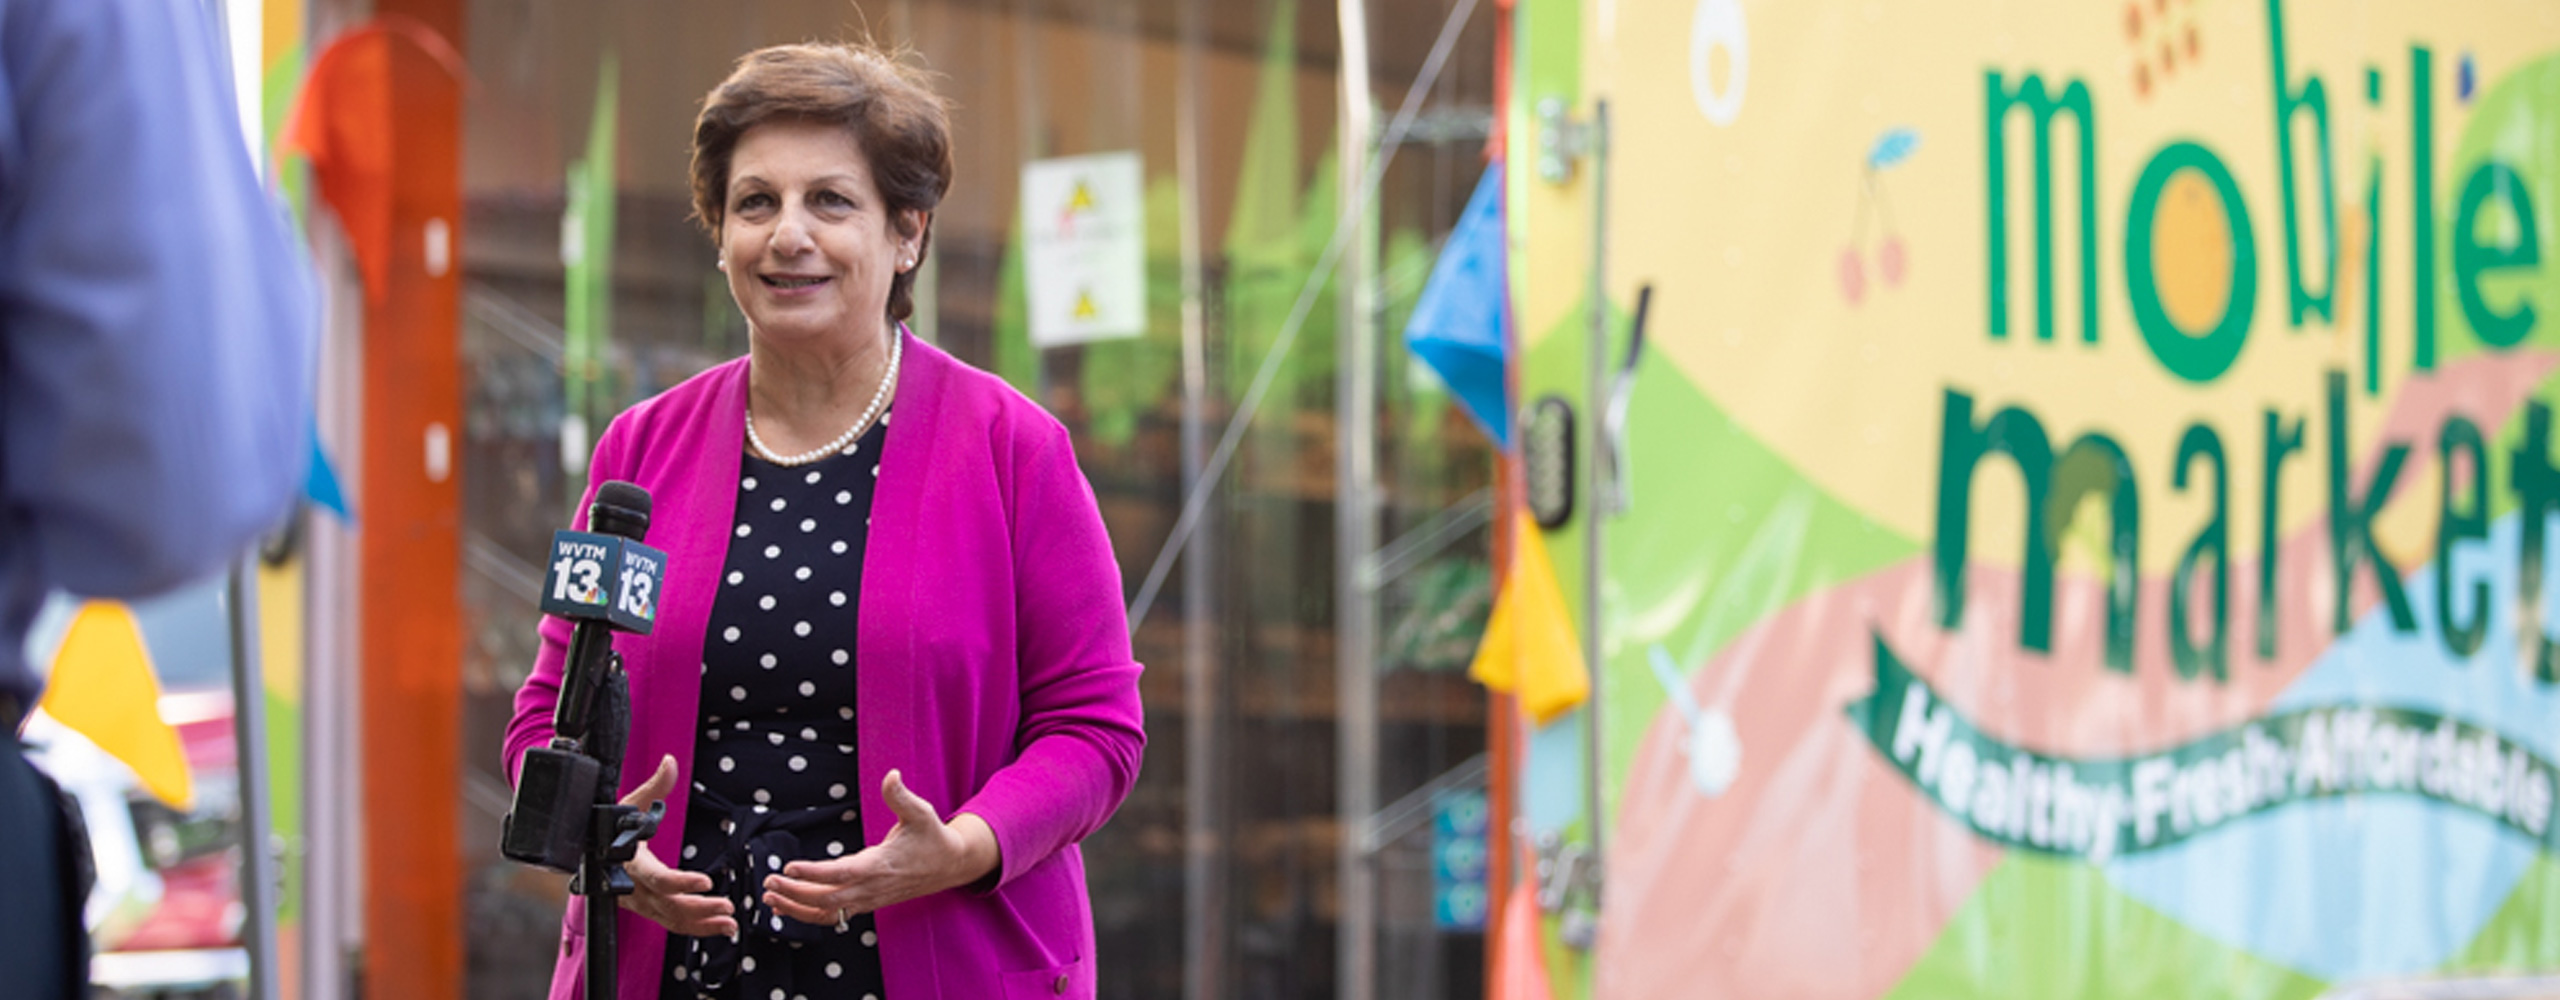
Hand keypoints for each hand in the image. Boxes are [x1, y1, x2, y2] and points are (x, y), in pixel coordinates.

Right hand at [614, 755, 737, 937]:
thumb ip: (654, 786)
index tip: (707, 882)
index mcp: (631, 864)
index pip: (658, 880)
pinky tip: (719, 926)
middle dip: (700, 909)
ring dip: (702, 923)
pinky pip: (671, 923)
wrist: (589, 850)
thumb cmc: (611, 825)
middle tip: (728, 907)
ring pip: (671, 919)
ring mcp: (639, 903)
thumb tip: (670, 762)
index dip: (682, 883)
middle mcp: (634, 889)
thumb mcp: (630, 803)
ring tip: (730, 923)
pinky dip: (695, 928)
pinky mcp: (646, 909)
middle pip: (669, 906)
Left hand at [759, 769, 1000, 922]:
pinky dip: (810, 915)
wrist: (950, 866)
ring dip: (797, 909)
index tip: (789, 868)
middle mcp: (871, 887)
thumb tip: (891, 775)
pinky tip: (789, 907)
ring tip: (770, 899)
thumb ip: (901, 796)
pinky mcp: (867, 904)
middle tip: (768, 883)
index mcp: (880, 865)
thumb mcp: (921, 812)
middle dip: (795, 894)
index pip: (841, 873)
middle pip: (827, 900)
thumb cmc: (932, 838)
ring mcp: (869, 899)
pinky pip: (835, 916)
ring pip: (828, 914)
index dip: (814, 873)